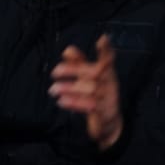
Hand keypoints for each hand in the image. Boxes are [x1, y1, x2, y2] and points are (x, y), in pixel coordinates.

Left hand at [49, 35, 122, 150]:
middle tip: (55, 72)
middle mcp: (110, 84)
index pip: (108, 59)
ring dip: (70, 88)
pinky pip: (89, 105)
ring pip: (90, 89)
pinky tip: (62, 101)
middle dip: (74, 70)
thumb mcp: (88, 80)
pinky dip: (74, 102)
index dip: (106, 49)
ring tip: (54, 89)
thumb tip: (68, 49)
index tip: (102, 39)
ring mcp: (109, 99)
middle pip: (95, 72)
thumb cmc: (97, 96)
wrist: (109, 124)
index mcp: (108, 73)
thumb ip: (79, 64)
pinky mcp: (103, 113)